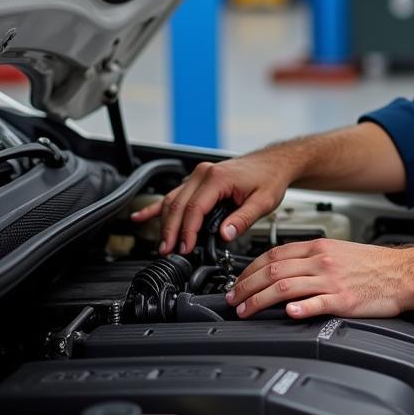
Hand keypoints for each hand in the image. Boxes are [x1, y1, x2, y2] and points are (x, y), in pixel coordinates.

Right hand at [130, 153, 294, 254]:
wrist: (273, 163)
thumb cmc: (269, 178)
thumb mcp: (263, 201)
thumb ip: (243, 218)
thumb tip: (225, 234)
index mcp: (218, 178)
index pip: (194, 208)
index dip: (187, 231)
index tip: (185, 249)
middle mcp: (204, 173)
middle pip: (178, 205)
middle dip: (171, 231)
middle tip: (168, 252)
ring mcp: (199, 175)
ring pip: (172, 201)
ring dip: (164, 224)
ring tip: (162, 245)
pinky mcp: (198, 180)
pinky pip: (173, 194)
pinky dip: (156, 207)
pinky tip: (140, 217)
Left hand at [225, 239, 413, 319]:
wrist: (402, 273)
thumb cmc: (373, 265)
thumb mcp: (338, 252)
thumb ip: (311, 259)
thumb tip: (284, 269)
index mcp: (319, 247)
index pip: (274, 254)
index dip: (249, 269)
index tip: (238, 281)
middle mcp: (321, 261)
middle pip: (273, 271)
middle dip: (246, 286)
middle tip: (233, 299)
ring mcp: (331, 280)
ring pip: (285, 287)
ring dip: (259, 300)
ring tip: (246, 311)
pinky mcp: (343, 299)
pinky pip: (316, 303)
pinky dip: (298, 308)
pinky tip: (287, 314)